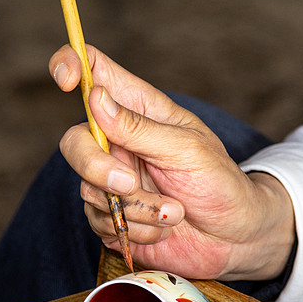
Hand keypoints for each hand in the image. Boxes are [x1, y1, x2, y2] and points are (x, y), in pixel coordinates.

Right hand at [49, 45, 293, 280]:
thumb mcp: (187, 149)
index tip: (67, 81)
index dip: (70, 64)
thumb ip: (139, 128)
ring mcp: (112, 181)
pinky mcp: (112, 217)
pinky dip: (136, 229)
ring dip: (135, 208)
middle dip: (96, 167)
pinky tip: (164, 228)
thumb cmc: (219, 182)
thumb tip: (94, 96)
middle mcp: (118, 142)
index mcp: (139, 109)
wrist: (235, 237)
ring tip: (173, 211)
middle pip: (74, 141)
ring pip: (88, 189)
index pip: (94, 71)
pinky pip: (101, 223)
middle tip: (130, 184)